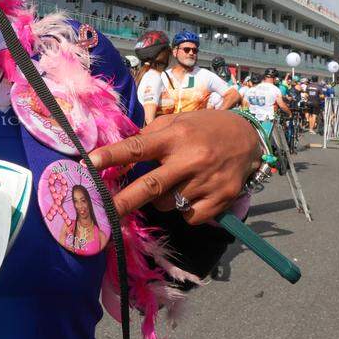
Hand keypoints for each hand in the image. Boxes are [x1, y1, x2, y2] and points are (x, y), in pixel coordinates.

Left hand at [89, 110, 260, 224]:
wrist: (249, 138)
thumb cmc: (205, 127)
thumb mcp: (178, 121)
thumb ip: (151, 135)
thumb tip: (123, 153)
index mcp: (176, 136)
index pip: (138, 147)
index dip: (112, 156)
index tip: (89, 164)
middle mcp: (191, 159)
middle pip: (151, 186)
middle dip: (123, 202)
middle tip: (102, 213)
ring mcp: (207, 182)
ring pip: (167, 205)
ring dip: (162, 199)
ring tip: (178, 181)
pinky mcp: (221, 200)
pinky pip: (189, 217)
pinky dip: (185, 210)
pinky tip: (194, 193)